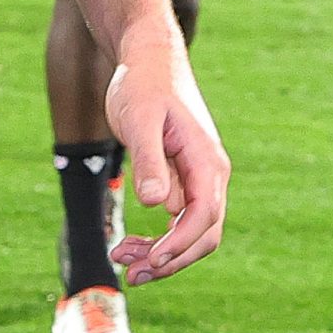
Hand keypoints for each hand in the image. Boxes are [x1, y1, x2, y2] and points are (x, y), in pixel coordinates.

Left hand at [103, 30, 229, 285]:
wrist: (148, 59)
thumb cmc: (142, 85)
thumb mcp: (139, 119)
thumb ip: (149, 161)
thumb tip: (157, 205)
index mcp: (207, 162)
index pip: (204, 217)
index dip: (178, 245)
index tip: (148, 261)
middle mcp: (210, 174)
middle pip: (203, 235)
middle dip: (170, 259)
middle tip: (129, 273)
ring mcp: (200, 178)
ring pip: (191, 231)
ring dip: (162, 253)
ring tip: (121, 261)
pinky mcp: (184, 178)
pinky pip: (179, 219)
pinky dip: (158, 236)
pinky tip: (130, 244)